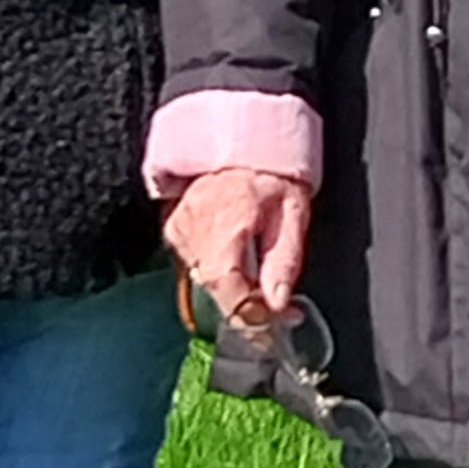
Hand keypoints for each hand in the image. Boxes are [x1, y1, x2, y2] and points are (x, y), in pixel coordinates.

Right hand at [164, 165, 312, 323]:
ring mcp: (180, 230)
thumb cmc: (272, 178)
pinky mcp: (175, 231)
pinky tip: (238, 261)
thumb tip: (277, 304)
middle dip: (249, 308)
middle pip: (217, 290)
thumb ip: (284, 262)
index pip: (228, 287)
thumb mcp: (293, 216)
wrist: (244, 147)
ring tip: (261, 284)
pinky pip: (197, 267)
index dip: (254, 313)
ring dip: (236, 292)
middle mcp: (195, 228)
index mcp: (225, 222)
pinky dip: (220, 273)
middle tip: (276, 313)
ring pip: (207, 283)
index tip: (282, 320)